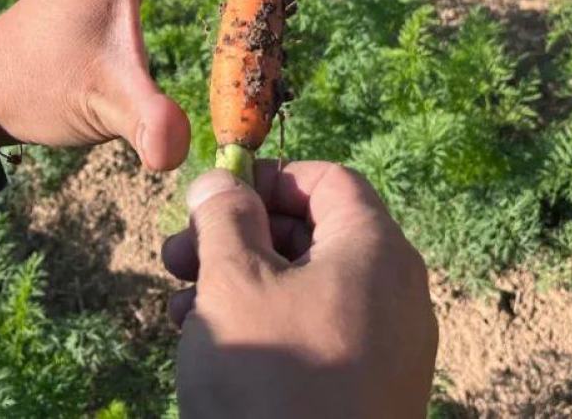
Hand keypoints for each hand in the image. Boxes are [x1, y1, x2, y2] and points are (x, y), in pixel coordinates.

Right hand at [163, 161, 437, 418]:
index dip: (269, 178)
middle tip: (176, 254)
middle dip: (238, 235)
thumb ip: (225, 217)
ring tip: (180, 306)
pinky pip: (315, 335)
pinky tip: (207, 344)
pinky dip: (264, 326)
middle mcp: (394, 295)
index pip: (329, 182)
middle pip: (314, 234)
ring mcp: (386, 350)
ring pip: (306, 288)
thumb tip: (222, 181)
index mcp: (377, 251)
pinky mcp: (367, 394)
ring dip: (239, 282)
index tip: (215, 195)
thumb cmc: (272, 381)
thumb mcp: (233, 281)